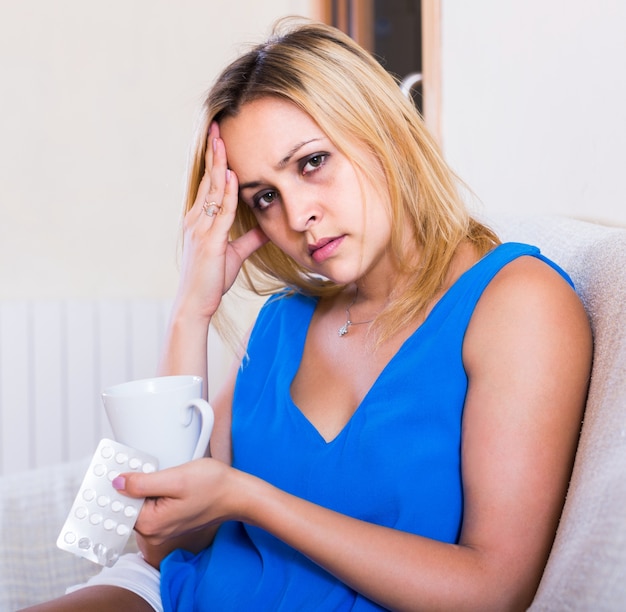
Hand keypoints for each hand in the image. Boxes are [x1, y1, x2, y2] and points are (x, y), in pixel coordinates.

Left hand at [113, 458, 241, 548]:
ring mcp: (163, 528)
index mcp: (151, 524)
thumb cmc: (213, 486)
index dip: (115, 485)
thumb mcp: (176, 478)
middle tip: (133, 464)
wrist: (237, 494)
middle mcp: (154, 531)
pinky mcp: (170, 521)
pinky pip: (151, 506)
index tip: (113, 468)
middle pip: (127, 506)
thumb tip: (117, 483)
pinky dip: (151, 492)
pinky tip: (159, 479)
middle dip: (128, 485)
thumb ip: (143, 483)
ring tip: (151, 470)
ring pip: (139, 505)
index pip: (118, 505)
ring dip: (140, 487)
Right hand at [176, 122, 268, 319]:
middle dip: (213, 154)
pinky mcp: (209, 241)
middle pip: (208, 181)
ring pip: (213, 191)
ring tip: (221, 140)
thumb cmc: (211, 280)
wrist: (195, 303)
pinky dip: (228, 193)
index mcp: (199, 221)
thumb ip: (249, 239)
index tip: (220, 140)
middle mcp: (196, 220)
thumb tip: (267, 228)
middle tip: (217, 127)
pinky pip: (221, 212)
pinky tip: (234, 176)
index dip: (215, 163)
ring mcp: (200, 229)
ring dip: (219, 165)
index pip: (209, 185)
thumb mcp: (235, 255)